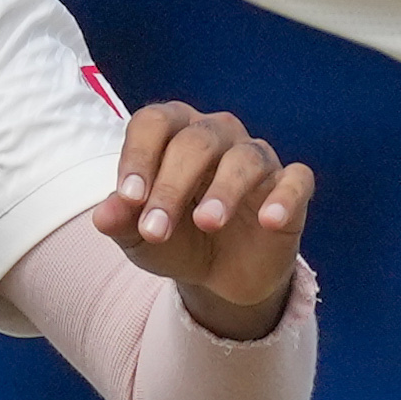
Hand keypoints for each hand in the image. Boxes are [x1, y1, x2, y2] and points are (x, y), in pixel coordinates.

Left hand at [90, 100, 315, 335]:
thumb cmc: (176, 240)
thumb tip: (104, 215)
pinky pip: (296, 179)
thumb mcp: (140, 238)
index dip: (139, 156)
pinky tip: (269, 221)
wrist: (219, 276)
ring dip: (223, 190)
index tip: (129, 197)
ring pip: (245, 157)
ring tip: (206, 223)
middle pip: (196, 140)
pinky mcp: (290, 186)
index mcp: (174, 134)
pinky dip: (285, 197)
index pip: (154, 122)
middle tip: (156, 229)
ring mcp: (257, 158)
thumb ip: (122, 222)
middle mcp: (217, 135)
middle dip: (172, 185)